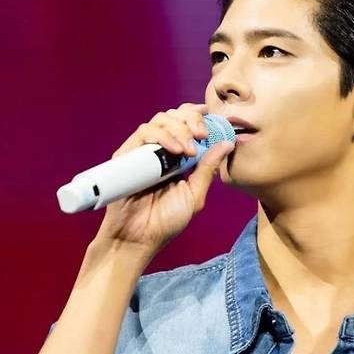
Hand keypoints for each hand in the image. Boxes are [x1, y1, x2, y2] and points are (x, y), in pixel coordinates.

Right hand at [92, 103, 234, 258]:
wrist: (139, 238)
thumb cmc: (166, 221)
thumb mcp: (195, 194)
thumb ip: (208, 169)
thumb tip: (227, 143)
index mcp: (177, 157)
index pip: (186, 124)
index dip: (198, 115)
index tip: (213, 118)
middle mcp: (160, 150)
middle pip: (173, 116)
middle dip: (192, 119)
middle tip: (203, 135)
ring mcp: (143, 152)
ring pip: (160, 121)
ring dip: (179, 129)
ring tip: (190, 150)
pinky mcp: (127, 155)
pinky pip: (144, 134)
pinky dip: (162, 136)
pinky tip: (177, 150)